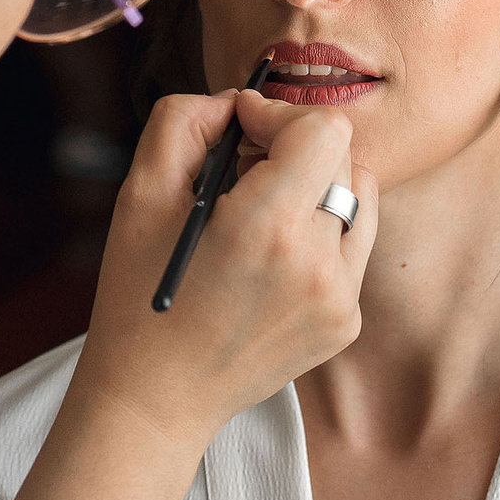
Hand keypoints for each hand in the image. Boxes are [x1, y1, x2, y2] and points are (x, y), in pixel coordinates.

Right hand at [71, 90, 375, 451]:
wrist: (156, 397)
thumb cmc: (141, 293)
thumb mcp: (141, 192)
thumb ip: (186, 120)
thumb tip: (238, 101)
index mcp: (269, 227)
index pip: (325, 130)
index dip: (280, 116)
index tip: (241, 133)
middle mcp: (319, 265)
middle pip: (342, 158)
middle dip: (293, 150)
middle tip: (240, 172)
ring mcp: (340, 299)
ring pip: (358, 199)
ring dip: (314, 189)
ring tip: (259, 215)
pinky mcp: (346, 322)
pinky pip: (352, 247)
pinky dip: (317, 237)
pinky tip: (267, 263)